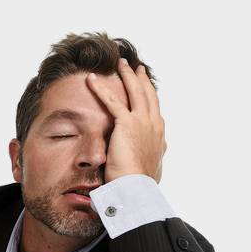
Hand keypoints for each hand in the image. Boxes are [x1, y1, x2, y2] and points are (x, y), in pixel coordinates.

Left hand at [86, 58, 166, 183]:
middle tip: (137, 67)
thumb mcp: (151, 168)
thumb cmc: (142, 184)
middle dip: (142, 79)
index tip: (147, 88)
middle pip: (148, 95)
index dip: (150, 97)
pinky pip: (111, 101)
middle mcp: (154, 124)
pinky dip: (100, 88)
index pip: (155, 110)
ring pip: (135, 91)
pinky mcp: (126, 124)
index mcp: (159, 135)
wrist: (138, 188)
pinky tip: (90, 79)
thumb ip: (150, 158)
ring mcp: (142, 122)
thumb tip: (152, 158)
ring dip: (127, 75)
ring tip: (121, 63)